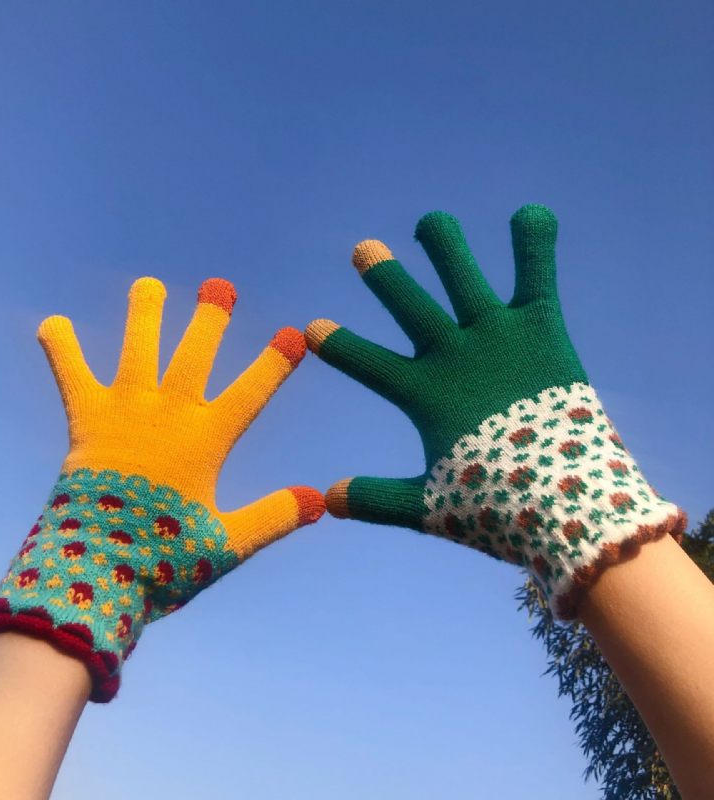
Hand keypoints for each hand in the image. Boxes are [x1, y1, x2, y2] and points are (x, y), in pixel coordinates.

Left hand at [0, 277, 323, 699]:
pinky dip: (62, 350)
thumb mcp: (228, 544)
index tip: (295, 333)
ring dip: (145, 318)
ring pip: (138, 353)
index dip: (274, 363)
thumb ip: (274, 516)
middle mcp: (167, 416)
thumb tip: (321, 499)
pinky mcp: (87, 423)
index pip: (250, 393)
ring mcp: (126, 414)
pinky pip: (73, 378)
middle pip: (193, 358)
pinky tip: (52, 322)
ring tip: (148, 284)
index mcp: (205, 442)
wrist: (94, 571)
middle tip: (220, 286)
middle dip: (209, 322)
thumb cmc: (163, 561)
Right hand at [306, 205, 683, 617]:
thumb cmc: (495, 505)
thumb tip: (328, 500)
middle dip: (385, 276)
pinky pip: (535, 274)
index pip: (367, 362)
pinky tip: (530, 214)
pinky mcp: (540, 326)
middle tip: (365, 249)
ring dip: (443, 246)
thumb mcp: (428, 505)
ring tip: (430, 223)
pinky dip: (532, 243)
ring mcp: (495, 335)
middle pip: (410, 305)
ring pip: (462, 277)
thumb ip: (376, 499)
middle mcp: (454, 353)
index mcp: (423, 393)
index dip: (338, 344)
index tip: (313, 327)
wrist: (564, 497)